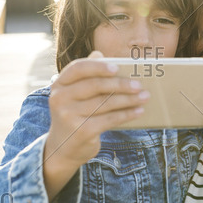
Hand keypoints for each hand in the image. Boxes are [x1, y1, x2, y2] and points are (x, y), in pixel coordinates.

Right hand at [42, 51, 148, 199]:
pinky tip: (138, 111)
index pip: (78, 68)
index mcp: (59, 85)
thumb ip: (85, 75)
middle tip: (139, 85)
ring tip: (144, 96)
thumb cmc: (74, 115)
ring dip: (129, 99)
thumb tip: (99, 54)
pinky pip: (110, 119)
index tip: (117, 68)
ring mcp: (69, 116)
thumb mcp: (73, 95)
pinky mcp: (82, 131)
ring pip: (106, 103)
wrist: (62, 149)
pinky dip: (127, 114)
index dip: (98, 66)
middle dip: (120, 84)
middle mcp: (60, 99)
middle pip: (95, 85)